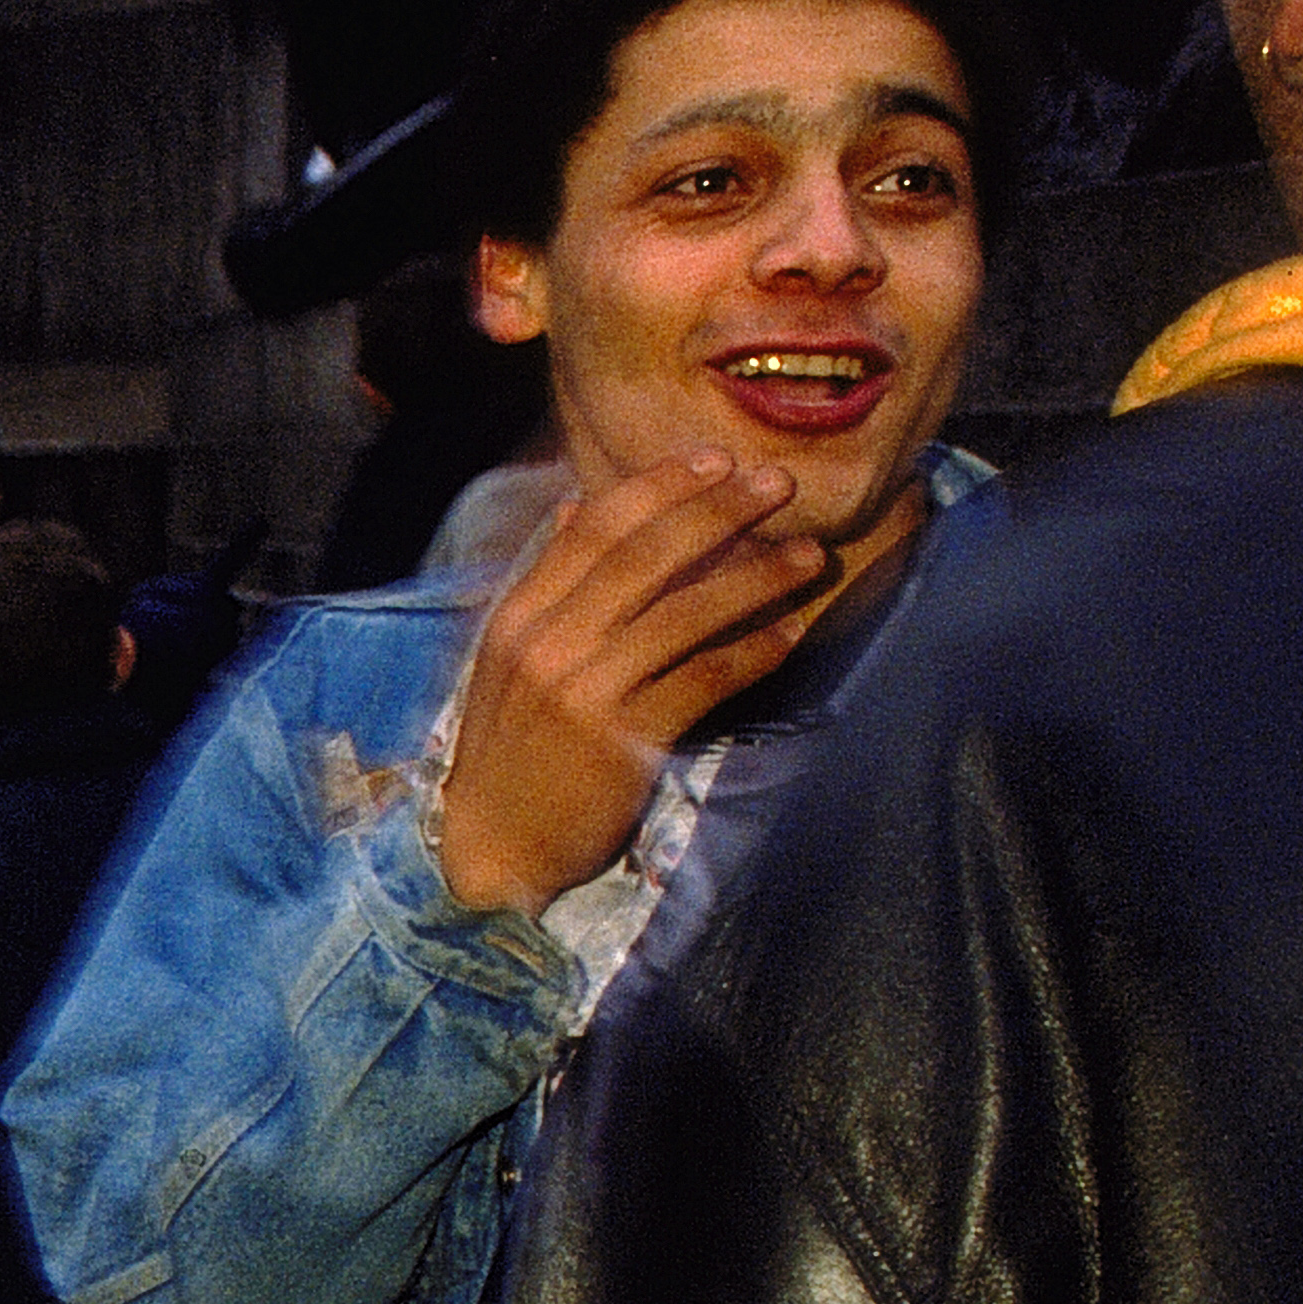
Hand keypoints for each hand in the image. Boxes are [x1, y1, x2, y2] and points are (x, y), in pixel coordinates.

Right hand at [428, 456, 836, 912]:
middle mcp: (548, 643)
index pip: (593, 530)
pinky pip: (704, 680)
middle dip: (719, 511)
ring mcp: (585, 690)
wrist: (494, 844)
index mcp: (518, 616)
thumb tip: (575, 506)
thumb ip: (546, 581)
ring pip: (685, 613)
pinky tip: (789, 633)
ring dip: (756, 578)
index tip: (716, 459)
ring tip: (808, 556)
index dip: (659, 487)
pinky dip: (753, 653)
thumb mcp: (507, 656)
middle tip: (779, 484)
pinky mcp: (624, 738)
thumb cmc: (510, 748)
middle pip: (646, 557)